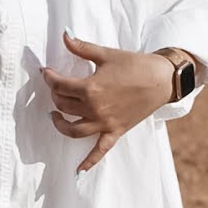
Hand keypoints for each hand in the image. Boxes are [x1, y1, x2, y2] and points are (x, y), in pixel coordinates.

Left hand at [39, 31, 175, 173]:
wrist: (161, 79)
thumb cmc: (134, 65)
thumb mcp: (106, 54)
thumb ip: (81, 47)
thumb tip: (64, 35)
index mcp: (90, 88)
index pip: (59, 85)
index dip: (48, 78)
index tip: (46, 72)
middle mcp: (94, 108)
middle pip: (63, 105)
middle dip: (55, 95)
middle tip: (56, 87)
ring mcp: (104, 123)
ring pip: (73, 130)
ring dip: (60, 124)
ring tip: (55, 116)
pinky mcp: (115, 131)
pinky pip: (99, 151)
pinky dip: (88, 163)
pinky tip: (77, 172)